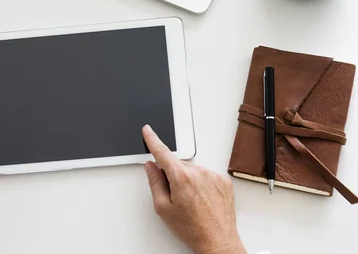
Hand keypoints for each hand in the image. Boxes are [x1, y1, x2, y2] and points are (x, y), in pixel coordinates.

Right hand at [142, 125, 245, 253]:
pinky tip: (202, 201)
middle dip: (173, 176)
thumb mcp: (162, 207)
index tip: (148, 131)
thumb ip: (155, 182)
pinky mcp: (224, 182)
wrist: (217, 241)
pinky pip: (206, 176)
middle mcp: (199, 172)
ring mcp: (214, 176)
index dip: (153, 140)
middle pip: (178, 165)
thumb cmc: (191, 229)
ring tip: (192, 203)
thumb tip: (151, 166)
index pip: (162, 152)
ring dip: (188, 181)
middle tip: (175, 198)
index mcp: (181, 178)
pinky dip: (202, 185)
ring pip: (193, 171)